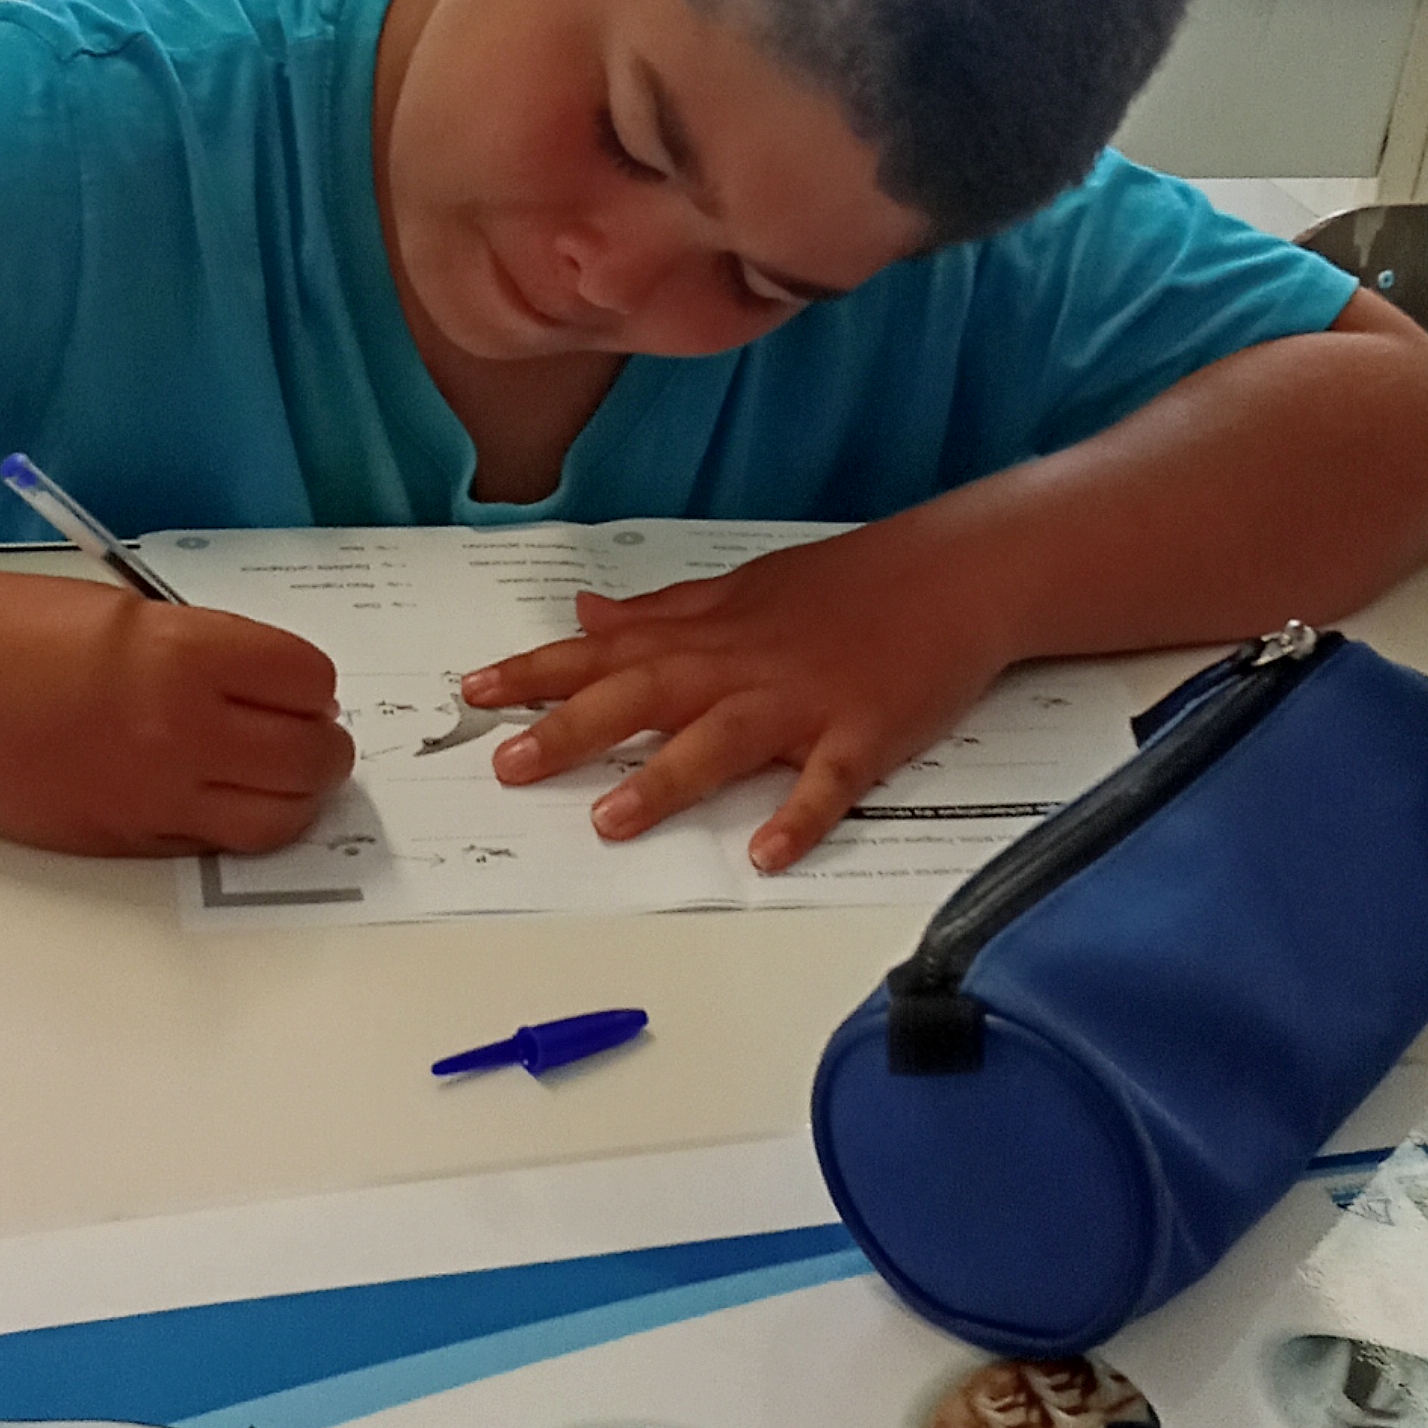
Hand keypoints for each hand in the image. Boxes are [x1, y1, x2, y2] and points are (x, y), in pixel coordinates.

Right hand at [0, 583, 353, 857]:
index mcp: (183, 656)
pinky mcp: (116, 844)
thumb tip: (267, 693)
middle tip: (302, 729)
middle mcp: (179, 734)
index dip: (310, 682)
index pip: (308, 682)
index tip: (297, 682)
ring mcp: (149, 800)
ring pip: (277, 820)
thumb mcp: (123, 614)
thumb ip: (202, 652)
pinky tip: (208, 791)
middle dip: (321, 744)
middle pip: (311, 760)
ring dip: (292, 794)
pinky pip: (211, 845)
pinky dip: (229, 822)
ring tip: (272, 769)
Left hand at [459, 516, 1006, 871]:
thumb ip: (659, 613)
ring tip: (610, 821)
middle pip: (644, 696)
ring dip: (665, 779)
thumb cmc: (844, 585)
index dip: (538, 672)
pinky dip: (798, 815)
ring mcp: (803, 701)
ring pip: (722, 740)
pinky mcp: (864, 734)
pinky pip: (827, 782)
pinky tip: (767, 853)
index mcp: (708, 633)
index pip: (606, 651)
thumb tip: (585, 613)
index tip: (474, 692)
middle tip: (507, 764)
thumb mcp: (739, 588)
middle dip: (572, 729)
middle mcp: (742, 665)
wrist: (953, 573)